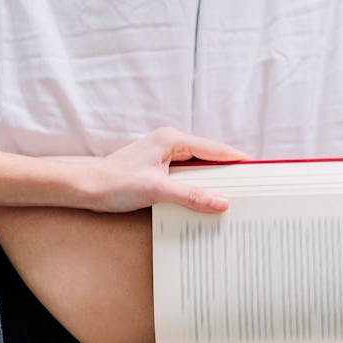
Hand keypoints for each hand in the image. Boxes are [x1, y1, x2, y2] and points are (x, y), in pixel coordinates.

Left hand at [78, 127, 247, 213]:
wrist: (84, 188)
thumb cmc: (113, 183)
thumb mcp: (156, 191)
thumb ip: (192, 196)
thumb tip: (222, 202)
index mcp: (173, 140)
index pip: (216, 149)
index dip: (238, 160)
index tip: (258, 170)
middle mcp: (170, 143)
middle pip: (211, 157)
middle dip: (230, 172)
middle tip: (251, 187)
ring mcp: (164, 155)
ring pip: (200, 167)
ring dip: (214, 181)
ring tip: (233, 195)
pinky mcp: (158, 168)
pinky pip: (188, 175)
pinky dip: (199, 186)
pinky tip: (205, 200)